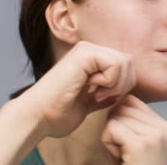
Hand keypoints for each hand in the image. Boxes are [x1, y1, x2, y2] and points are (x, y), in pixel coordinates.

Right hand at [20, 41, 135, 137]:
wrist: (38, 117)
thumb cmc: (58, 113)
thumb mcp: (89, 103)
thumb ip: (105, 94)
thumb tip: (123, 92)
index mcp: (91, 59)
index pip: (126, 66)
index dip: (122, 86)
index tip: (103, 98)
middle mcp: (89, 50)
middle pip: (128, 62)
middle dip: (122, 85)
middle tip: (101, 96)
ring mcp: (86, 49)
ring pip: (124, 62)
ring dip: (116, 84)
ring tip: (96, 94)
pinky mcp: (84, 53)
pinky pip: (115, 64)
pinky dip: (109, 81)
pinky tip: (92, 88)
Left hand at [101, 95, 166, 164]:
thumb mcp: (137, 144)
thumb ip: (131, 123)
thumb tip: (114, 100)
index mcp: (162, 126)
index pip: (132, 100)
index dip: (119, 116)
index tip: (122, 138)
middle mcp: (161, 127)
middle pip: (122, 106)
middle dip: (114, 126)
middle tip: (123, 150)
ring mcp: (153, 134)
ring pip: (115, 117)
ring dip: (110, 137)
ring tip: (122, 155)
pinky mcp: (141, 143)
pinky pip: (112, 128)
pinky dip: (108, 143)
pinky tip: (119, 157)